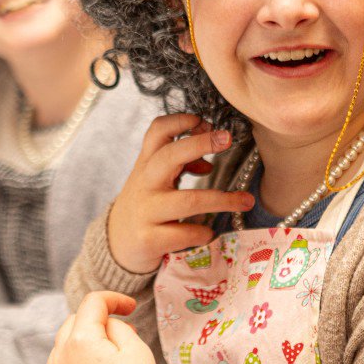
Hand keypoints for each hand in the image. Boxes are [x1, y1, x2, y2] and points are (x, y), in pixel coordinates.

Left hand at [48, 291, 156, 363]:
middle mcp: (61, 357)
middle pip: (74, 322)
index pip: (93, 303)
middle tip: (123, 329)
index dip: (114, 299)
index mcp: (80, 340)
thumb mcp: (136, 351)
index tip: (130, 307)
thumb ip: (119, 328)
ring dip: (85, 342)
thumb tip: (109, 325)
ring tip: (111, 354)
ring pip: (65, 346)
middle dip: (97, 320)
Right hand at [108, 113, 253, 273]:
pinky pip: (184, 234)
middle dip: (200, 144)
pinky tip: (209, 233)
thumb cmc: (146, 205)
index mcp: (146, 163)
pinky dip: (203, 232)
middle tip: (227, 139)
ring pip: (188, 200)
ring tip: (246, 201)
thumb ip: (178, 166)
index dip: (179, 120)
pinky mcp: (150, 239)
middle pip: (170, 156)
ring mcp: (146, 211)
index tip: (204, 121)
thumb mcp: (156, 180)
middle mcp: (145, 182)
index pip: (157, 131)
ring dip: (221, 199)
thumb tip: (207, 163)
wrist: (117, 242)